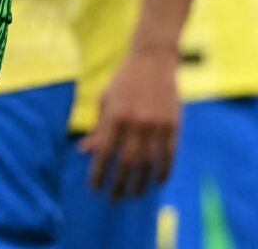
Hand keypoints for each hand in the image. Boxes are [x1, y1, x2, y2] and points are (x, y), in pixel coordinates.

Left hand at [79, 46, 179, 200]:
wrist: (153, 60)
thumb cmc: (124, 81)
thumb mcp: (105, 100)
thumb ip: (98, 128)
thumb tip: (84, 152)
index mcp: (115, 115)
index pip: (104, 152)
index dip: (99, 172)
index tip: (94, 188)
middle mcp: (135, 122)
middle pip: (127, 162)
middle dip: (119, 183)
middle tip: (114, 198)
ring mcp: (156, 125)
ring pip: (149, 162)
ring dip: (140, 182)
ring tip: (134, 194)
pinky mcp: (173, 125)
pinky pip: (170, 155)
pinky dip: (164, 171)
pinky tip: (158, 181)